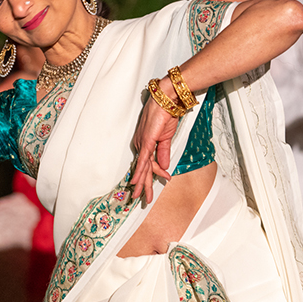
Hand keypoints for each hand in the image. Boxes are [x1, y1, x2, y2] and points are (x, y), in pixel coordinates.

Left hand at [130, 79, 177, 202]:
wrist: (167, 102)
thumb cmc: (166, 115)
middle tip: (140, 199)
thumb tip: (165, 167)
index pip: (150, 164)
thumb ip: (164, 153)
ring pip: (142, 169)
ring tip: (138, 197)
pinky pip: (142, 161)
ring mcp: (142, 144)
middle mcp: (141, 145)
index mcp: (146, 144)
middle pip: (143, 169)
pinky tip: (136, 182)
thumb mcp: (166, 138)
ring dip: (141, 184)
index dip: (156, 174)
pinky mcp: (145, 142)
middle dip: (143, 185)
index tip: (165, 180)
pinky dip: (139, 172)